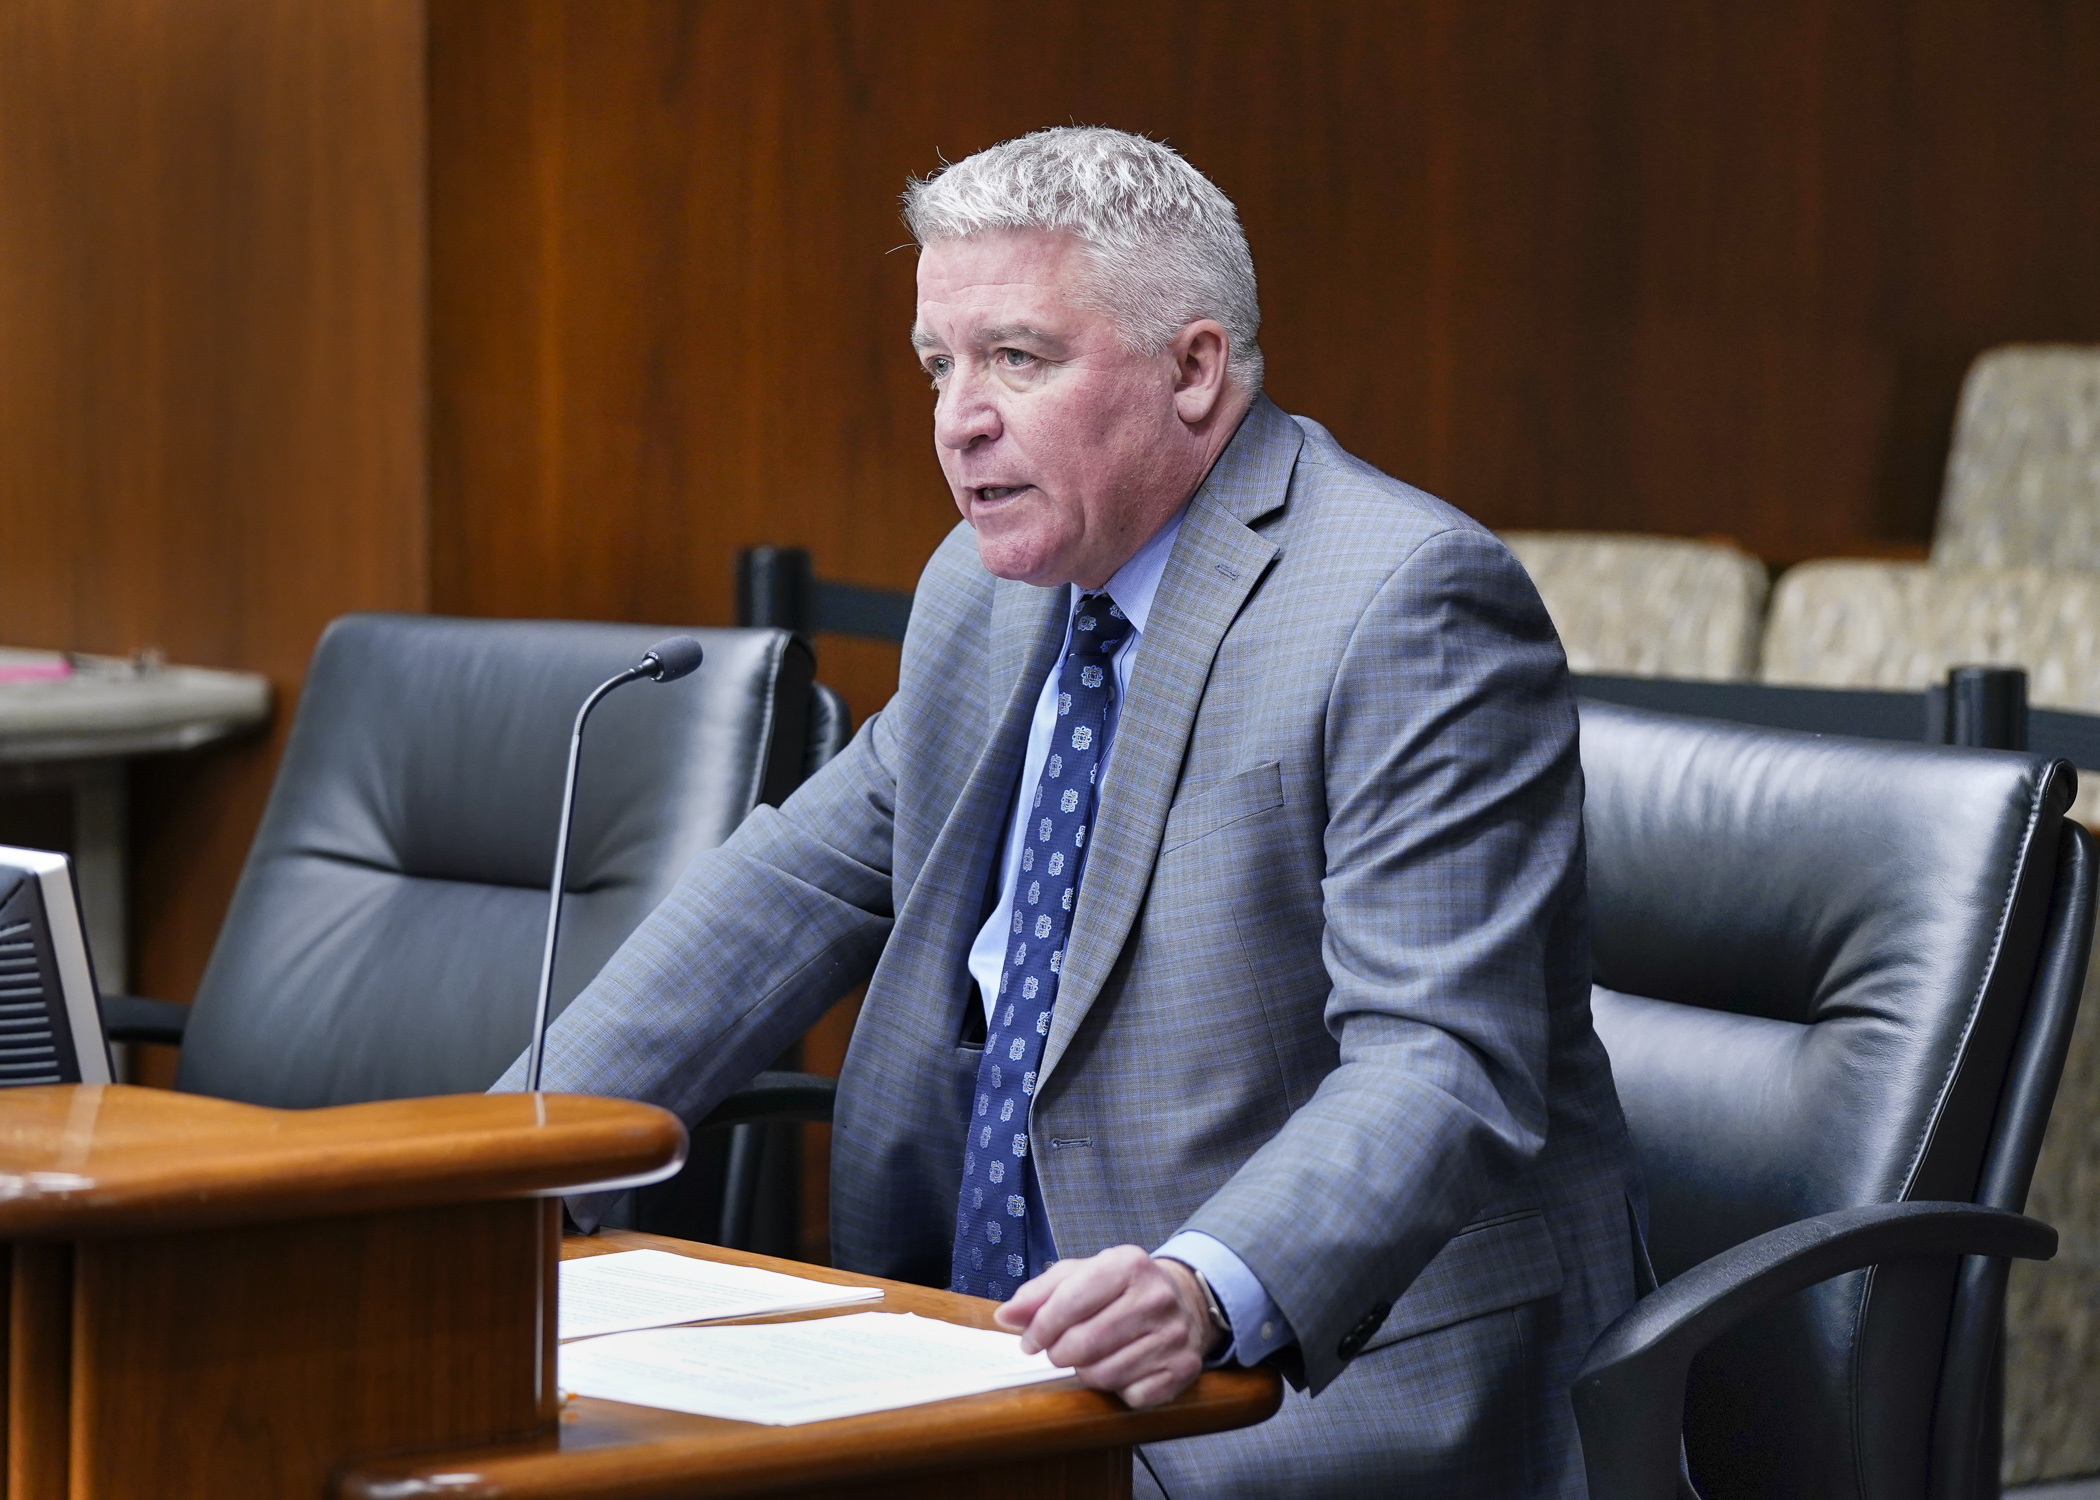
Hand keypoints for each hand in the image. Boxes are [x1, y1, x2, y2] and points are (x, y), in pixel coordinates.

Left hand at [992, 1245, 1221, 1408]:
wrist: (1183, 1303)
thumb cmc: (1121, 1290)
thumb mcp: (1082, 1275)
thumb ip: (1039, 1293)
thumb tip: (1005, 1316)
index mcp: (1129, 1264)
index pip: (1070, 1302)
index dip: (1040, 1328)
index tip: (1029, 1341)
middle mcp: (1157, 1297)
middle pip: (1084, 1343)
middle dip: (1059, 1353)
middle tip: (1059, 1351)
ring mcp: (1174, 1335)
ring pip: (1104, 1374)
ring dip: (1086, 1372)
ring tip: (1090, 1358)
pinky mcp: (1183, 1369)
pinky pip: (1131, 1394)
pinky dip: (1117, 1389)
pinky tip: (1121, 1369)